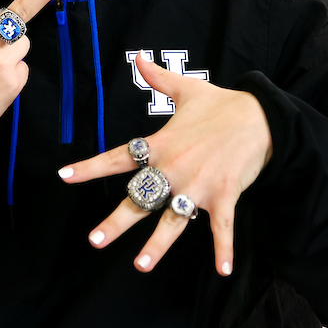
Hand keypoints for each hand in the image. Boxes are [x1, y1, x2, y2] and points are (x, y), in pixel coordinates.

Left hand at [59, 55, 271, 275]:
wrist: (261, 115)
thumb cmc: (221, 104)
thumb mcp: (187, 88)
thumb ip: (157, 78)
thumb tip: (138, 57)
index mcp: (161, 145)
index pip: (119, 158)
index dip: (91, 167)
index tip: (65, 176)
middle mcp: (174, 167)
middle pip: (140, 198)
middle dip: (117, 221)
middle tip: (95, 240)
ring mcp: (199, 184)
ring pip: (173, 220)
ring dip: (158, 245)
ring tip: (141, 265)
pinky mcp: (225, 195)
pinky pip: (222, 227)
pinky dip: (224, 249)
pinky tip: (223, 271)